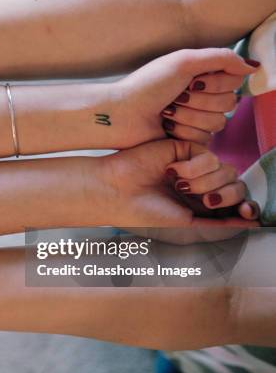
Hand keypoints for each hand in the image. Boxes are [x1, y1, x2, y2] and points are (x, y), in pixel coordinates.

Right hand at [102, 139, 259, 226]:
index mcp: (199, 204)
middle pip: (235, 184)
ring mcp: (192, 165)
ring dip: (204, 182)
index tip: (245, 212)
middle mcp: (198, 184)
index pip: (236, 201)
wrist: (118, 192)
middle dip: (224, 194)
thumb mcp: (187, 223)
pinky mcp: (184, 148)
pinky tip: (172, 171)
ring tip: (177, 185)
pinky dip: (194, 167)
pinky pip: (208, 156)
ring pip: (225, 170)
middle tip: (204, 199)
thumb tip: (253, 223)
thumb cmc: (145, 212)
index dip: (245, 205)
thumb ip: (218, 222)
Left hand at [112, 48, 257, 145]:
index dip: (216, 82)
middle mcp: (202, 96)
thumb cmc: (146, 86)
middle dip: (199, 101)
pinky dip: (184, 131)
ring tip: (166, 113)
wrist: (121, 114)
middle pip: (230, 102)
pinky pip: (206, 139)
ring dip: (190, 116)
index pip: (234, 79)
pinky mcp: (189, 140)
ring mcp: (196, 119)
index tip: (191, 81)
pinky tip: (165, 128)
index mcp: (202, 74)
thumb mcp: (183, 61)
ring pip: (219, 122)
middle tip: (174, 98)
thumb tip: (252, 67)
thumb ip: (221, 58)